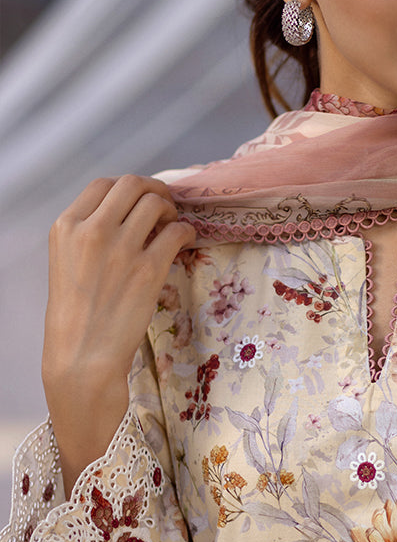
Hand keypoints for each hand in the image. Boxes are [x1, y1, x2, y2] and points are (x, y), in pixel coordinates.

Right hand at [42, 175, 196, 493]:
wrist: (81, 357)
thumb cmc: (75, 316)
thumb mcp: (67, 262)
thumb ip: (89, 233)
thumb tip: (127, 214)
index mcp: (66, 226)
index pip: (103, 184)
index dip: (129, 188)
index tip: (141, 199)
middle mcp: (92, 230)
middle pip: (133, 184)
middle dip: (154, 190)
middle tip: (165, 206)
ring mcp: (121, 248)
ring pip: (156, 203)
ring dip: (171, 209)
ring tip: (173, 226)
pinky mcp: (148, 269)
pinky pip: (177, 232)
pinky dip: (186, 231)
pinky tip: (185, 242)